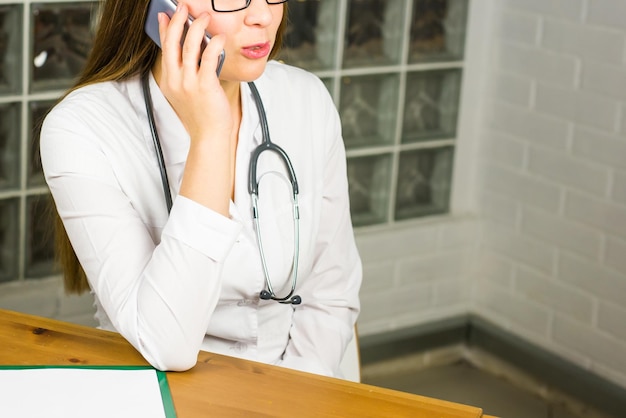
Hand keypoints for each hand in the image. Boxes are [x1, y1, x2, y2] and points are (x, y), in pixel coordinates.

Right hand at [157, 3, 232, 140]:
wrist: (209, 136)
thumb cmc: (202, 115)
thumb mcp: (187, 93)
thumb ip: (186, 73)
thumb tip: (195, 50)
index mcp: (168, 80)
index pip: (164, 48)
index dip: (164, 28)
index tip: (165, 14)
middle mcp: (175, 80)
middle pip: (172, 42)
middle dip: (177, 20)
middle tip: (184, 7)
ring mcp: (189, 83)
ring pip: (189, 46)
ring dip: (197, 27)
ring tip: (205, 17)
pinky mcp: (205, 86)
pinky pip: (209, 59)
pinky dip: (214, 44)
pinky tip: (219, 37)